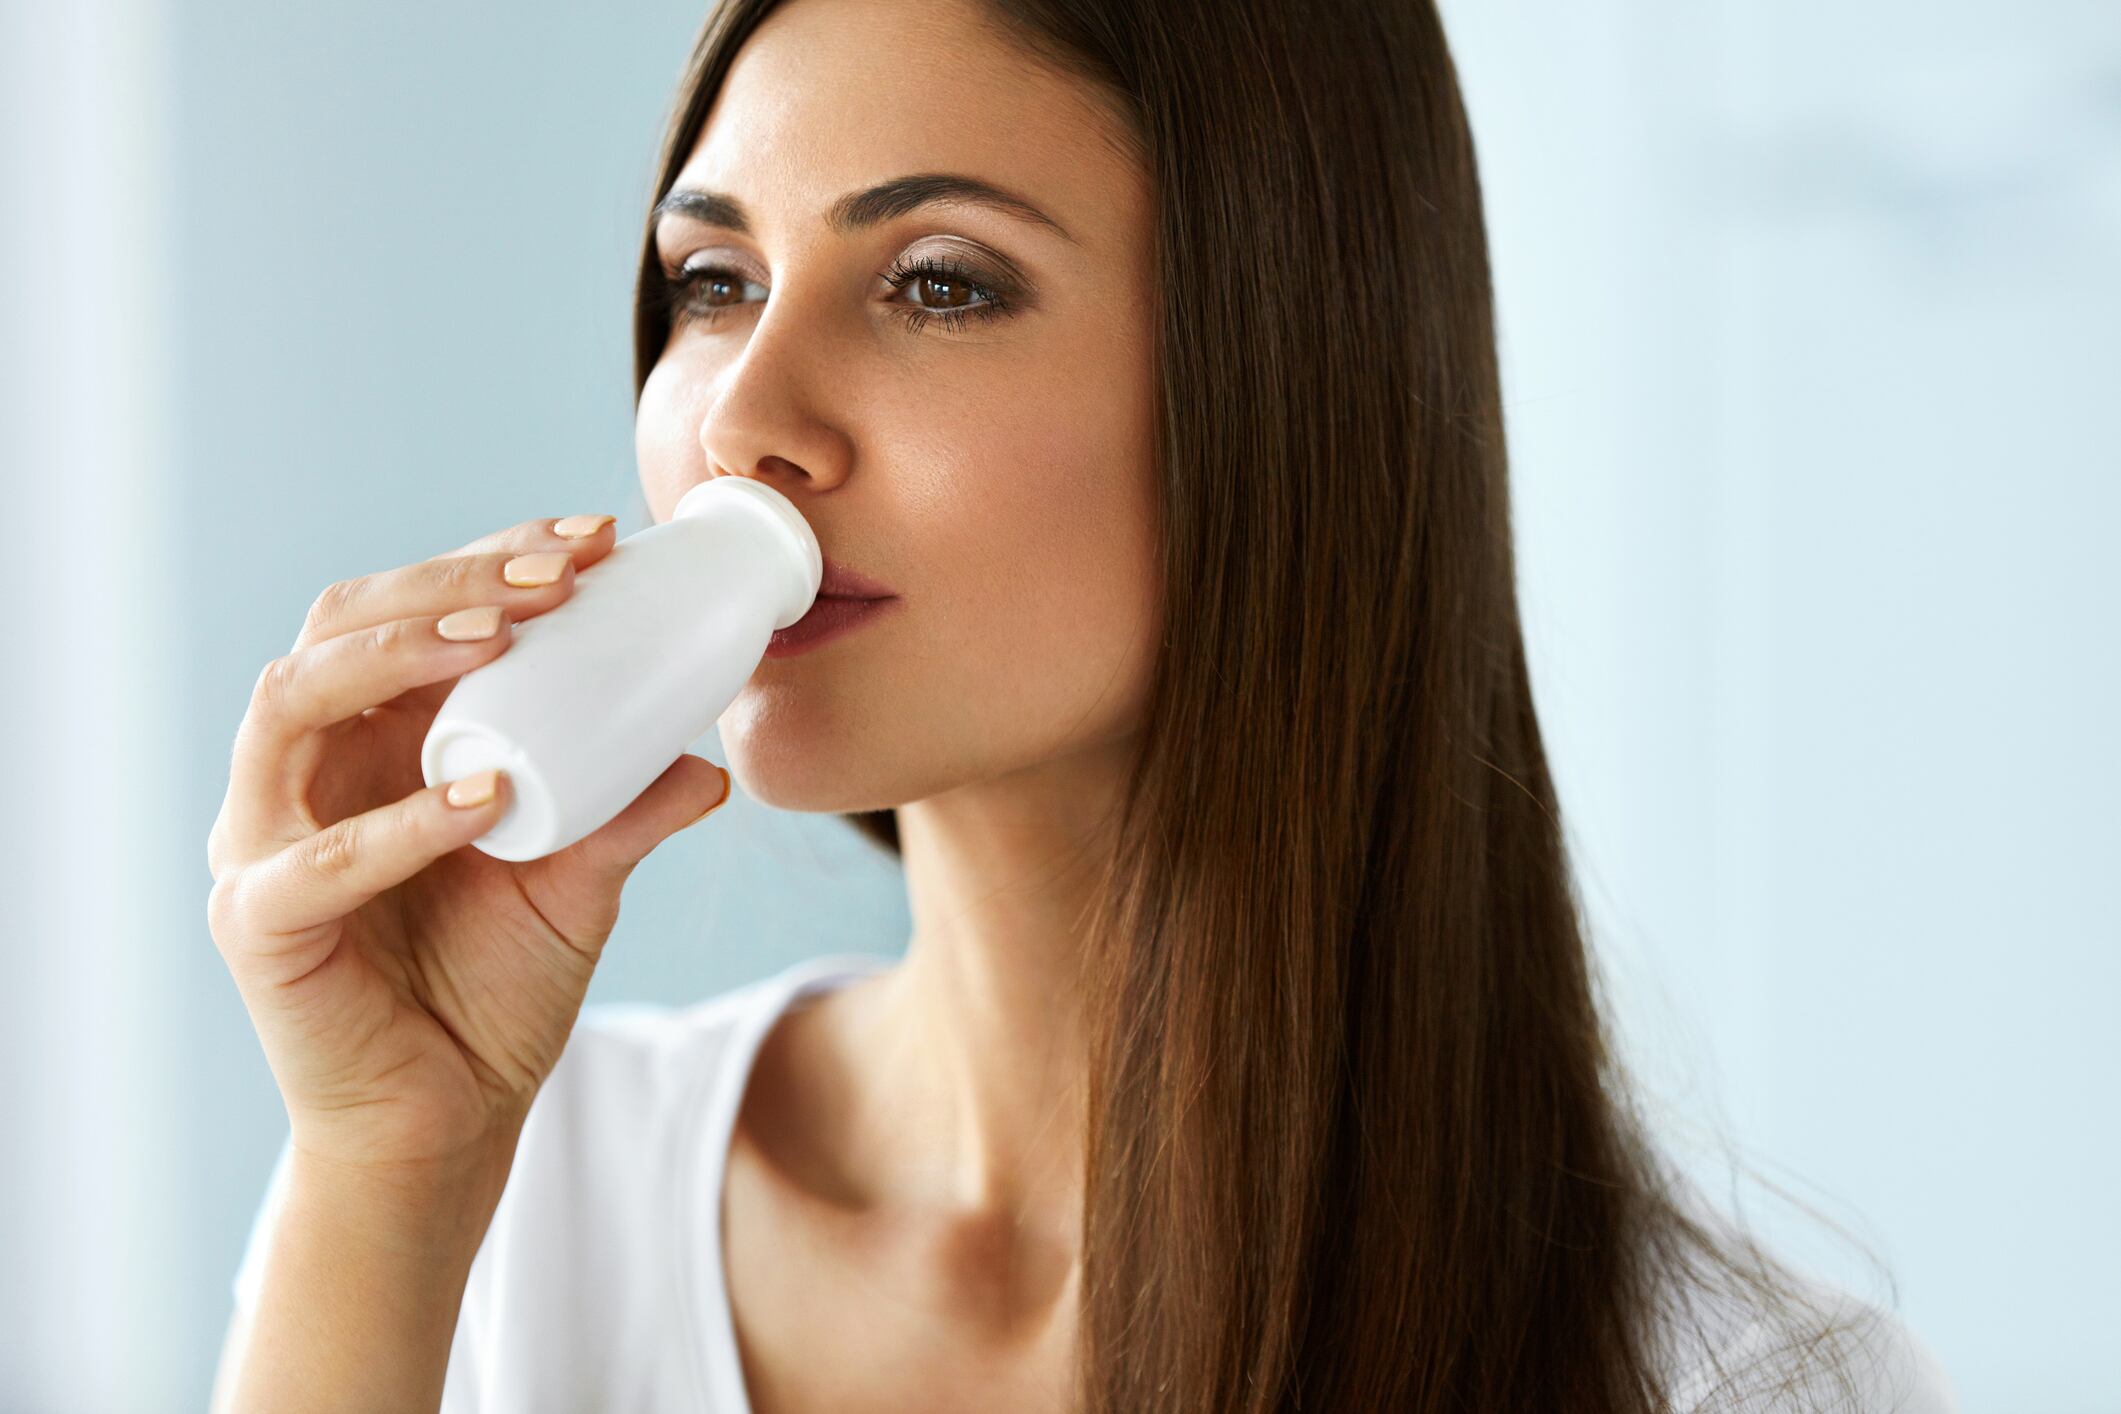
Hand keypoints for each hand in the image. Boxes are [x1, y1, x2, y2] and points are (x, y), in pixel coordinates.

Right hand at [206, 513, 731, 1178]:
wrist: (449, 1123)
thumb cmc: (495, 988)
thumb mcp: (580, 883)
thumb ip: (629, 817)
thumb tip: (714, 766)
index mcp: (373, 738)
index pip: (410, 611)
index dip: (491, 561)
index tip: (595, 540)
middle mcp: (305, 771)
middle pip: (341, 626)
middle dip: (450, 583)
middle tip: (558, 577)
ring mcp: (262, 842)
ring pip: (289, 704)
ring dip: (397, 656)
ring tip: (503, 638)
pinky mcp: (257, 927)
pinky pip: (313, 862)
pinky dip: (397, 824)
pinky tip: (481, 798)